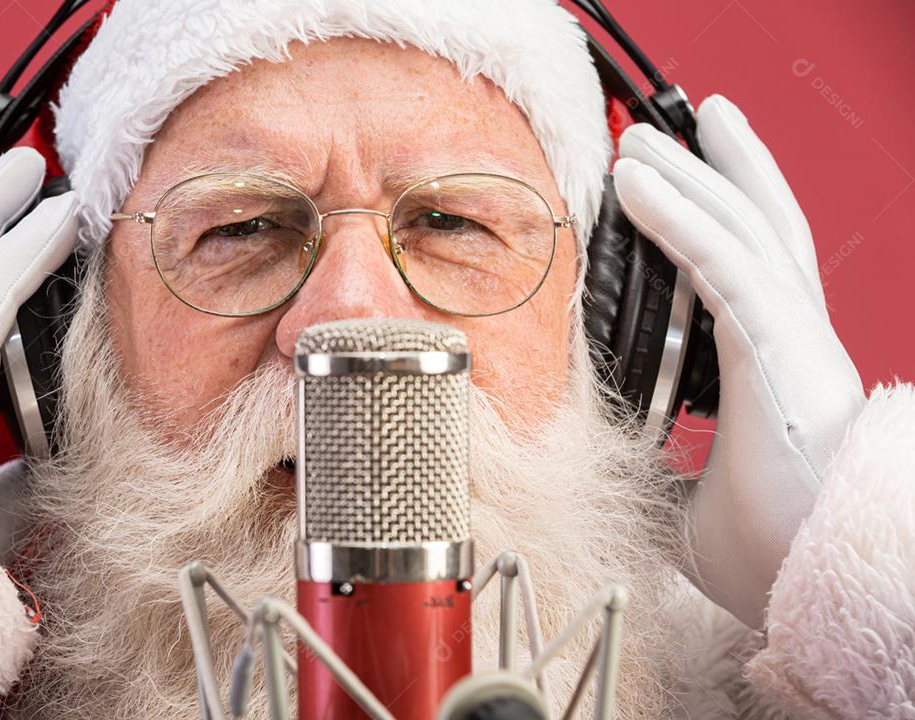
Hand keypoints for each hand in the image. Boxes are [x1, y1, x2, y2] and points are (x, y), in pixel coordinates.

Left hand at [613, 95, 865, 626]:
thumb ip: (656, 468)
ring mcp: (791, 336)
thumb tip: (615, 462)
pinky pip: (722, 262)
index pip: (743, 268)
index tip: (671, 182)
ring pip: (741, 226)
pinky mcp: (782, 346)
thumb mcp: (687, 501)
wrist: (819, 585)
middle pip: (753, 226)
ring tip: (641, 136)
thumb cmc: (776, 549)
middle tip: (660, 132)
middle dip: (709, 171)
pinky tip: (636, 183)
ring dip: (688, 173)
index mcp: (772, 365)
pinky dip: (678, 217)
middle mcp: (788, 337)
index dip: (712, 216)